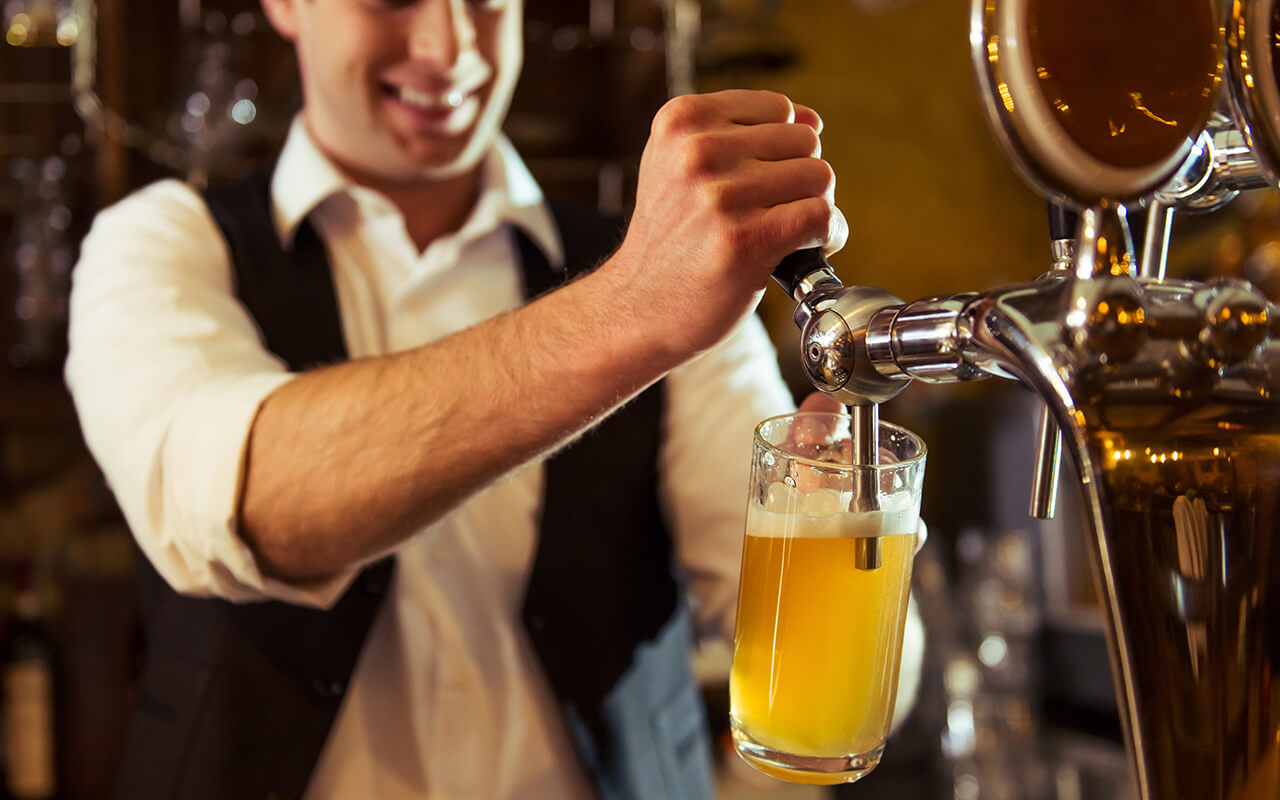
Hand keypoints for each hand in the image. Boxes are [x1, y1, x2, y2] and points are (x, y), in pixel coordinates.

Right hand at [605, 90, 847, 360]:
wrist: (638, 307)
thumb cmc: (669, 240)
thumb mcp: (680, 166)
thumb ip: (741, 135)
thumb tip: (813, 121)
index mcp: (682, 121)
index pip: (779, 109)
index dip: (783, 148)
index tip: (766, 182)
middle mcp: (697, 151)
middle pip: (805, 141)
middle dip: (801, 179)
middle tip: (777, 213)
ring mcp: (720, 196)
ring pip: (819, 177)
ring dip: (816, 208)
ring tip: (788, 233)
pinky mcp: (745, 241)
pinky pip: (821, 216)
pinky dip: (828, 235)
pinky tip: (808, 250)